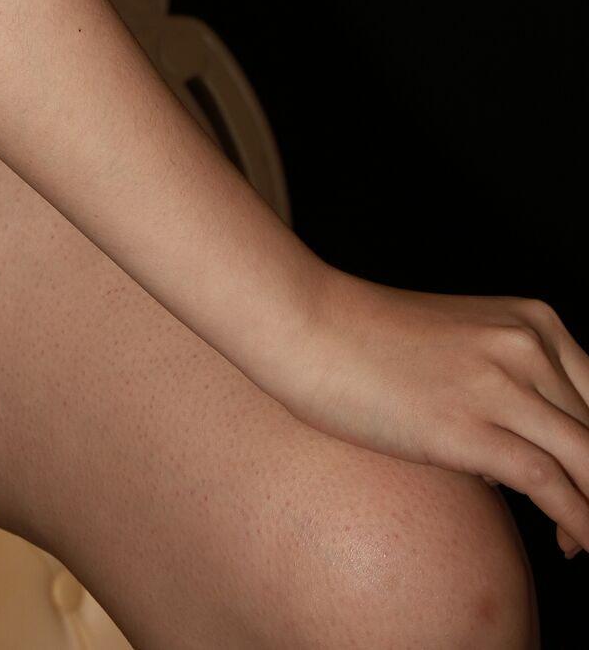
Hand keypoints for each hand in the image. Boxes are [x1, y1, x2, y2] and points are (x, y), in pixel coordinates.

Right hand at [267, 269, 588, 557]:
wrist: (308, 324)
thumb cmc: (370, 340)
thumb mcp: (462, 346)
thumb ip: (506, 386)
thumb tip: (525, 459)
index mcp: (533, 321)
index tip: (585, 485)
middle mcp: (529, 345)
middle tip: (582, 524)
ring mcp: (501, 384)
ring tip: (583, 546)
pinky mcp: (471, 427)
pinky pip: (552, 486)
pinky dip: (581, 523)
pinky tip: (576, 548)